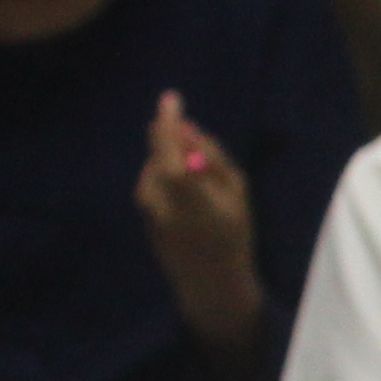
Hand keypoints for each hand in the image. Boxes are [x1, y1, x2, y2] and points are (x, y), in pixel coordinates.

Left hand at [134, 92, 264, 351]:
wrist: (210, 284)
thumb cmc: (233, 238)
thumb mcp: (237, 195)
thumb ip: (212, 158)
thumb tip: (186, 128)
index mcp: (186, 191)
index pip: (167, 145)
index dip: (168, 119)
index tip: (171, 97)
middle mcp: (158, 196)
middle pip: (160, 152)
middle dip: (175, 142)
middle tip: (201, 152)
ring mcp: (146, 207)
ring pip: (156, 166)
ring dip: (174, 163)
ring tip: (203, 186)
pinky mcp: (142, 214)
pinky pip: (154, 182)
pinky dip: (169, 179)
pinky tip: (189, 199)